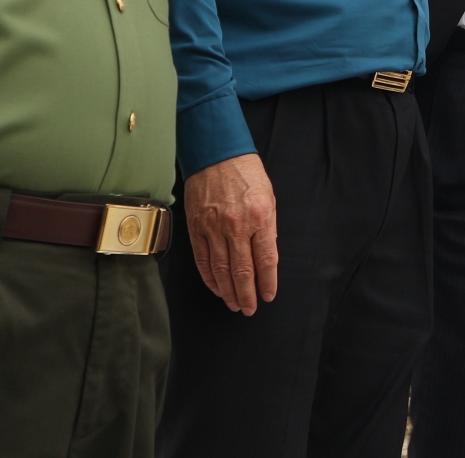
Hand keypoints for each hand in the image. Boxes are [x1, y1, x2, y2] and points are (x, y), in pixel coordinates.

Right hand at [183, 154, 278, 313]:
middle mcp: (236, 225)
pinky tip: (216, 288)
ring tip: (234, 304)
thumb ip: (267, 227)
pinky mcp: (196, 228)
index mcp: (259, 217)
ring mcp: (213, 228)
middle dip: (247, 294)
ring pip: (221, 270)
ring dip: (228, 291)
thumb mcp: (268, 197)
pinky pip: (202, 260)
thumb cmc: (246, 173)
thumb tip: (265, 256)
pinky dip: (209, 278)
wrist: (216, 154)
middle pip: (242, 270)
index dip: (267, 282)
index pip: (266, 259)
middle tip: (250, 309)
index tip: (268, 295)